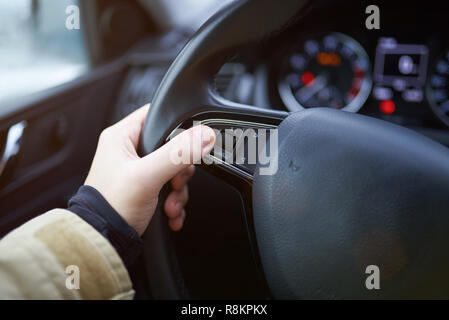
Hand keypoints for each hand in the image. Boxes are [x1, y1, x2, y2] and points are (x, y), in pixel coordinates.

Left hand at [84, 104, 215, 235]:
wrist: (103, 241)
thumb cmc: (110, 207)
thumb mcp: (148, 176)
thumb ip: (178, 153)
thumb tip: (205, 135)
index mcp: (121, 137)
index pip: (156, 116)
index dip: (177, 127)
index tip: (189, 144)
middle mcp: (129, 151)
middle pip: (171, 147)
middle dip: (180, 171)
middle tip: (175, 182)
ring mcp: (137, 172)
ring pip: (174, 170)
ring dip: (179, 191)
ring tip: (170, 205)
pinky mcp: (144, 189)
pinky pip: (170, 188)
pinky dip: (175, 202)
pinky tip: (171, 214)